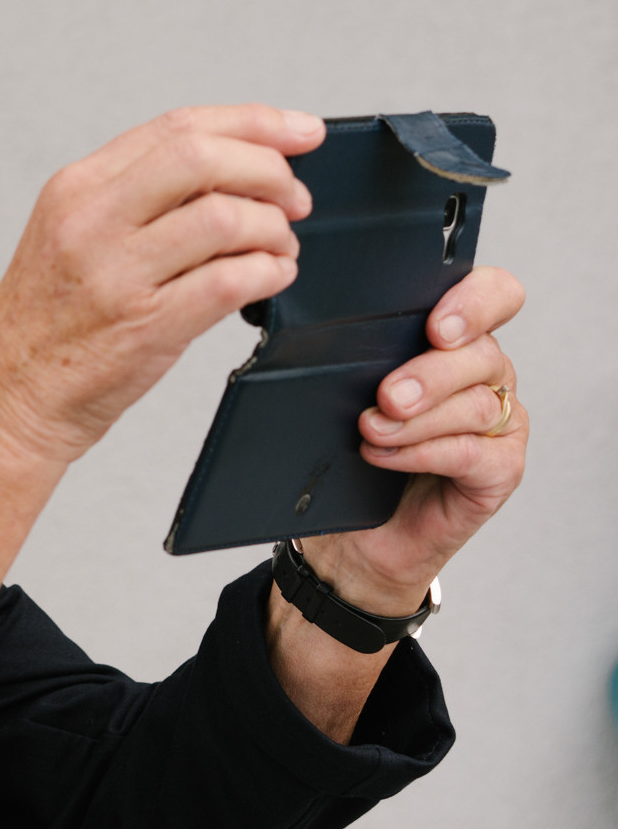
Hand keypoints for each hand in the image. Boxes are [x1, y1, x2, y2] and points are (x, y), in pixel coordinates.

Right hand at [0, 104, 323, 466]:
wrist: (9, 393)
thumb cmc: (46, 320)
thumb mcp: (71, 233)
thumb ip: (138, 197)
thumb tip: (235, 168)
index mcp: (77, 188)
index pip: (178, 127)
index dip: (254, 122)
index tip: (299, 131)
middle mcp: (91, 221)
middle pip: (203, 157)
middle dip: (271, 170)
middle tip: (294, 198)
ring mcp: (116, 273)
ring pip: (226, 217)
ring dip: (275, 230)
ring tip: (278, 248)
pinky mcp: (145, 325)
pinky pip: (232, 280)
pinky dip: (269, 273)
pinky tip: (269, 278)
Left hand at [298, 266, 528, 613]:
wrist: (354, 532)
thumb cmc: (350, 452)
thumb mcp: (345, 392)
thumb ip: (355, 358)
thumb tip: (327, 341)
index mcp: (455, 339)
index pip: (492, 296)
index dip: (475, 301)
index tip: (437, 326)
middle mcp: (484, 376)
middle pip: (481, 354)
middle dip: (430, 374)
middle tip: (387, 397)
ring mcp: (499, 423)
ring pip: (474, 406)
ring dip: (417, 420)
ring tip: (371, 431)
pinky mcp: (500, 469)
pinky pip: (471, 453)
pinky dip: (424, 454)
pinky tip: (385, 457)